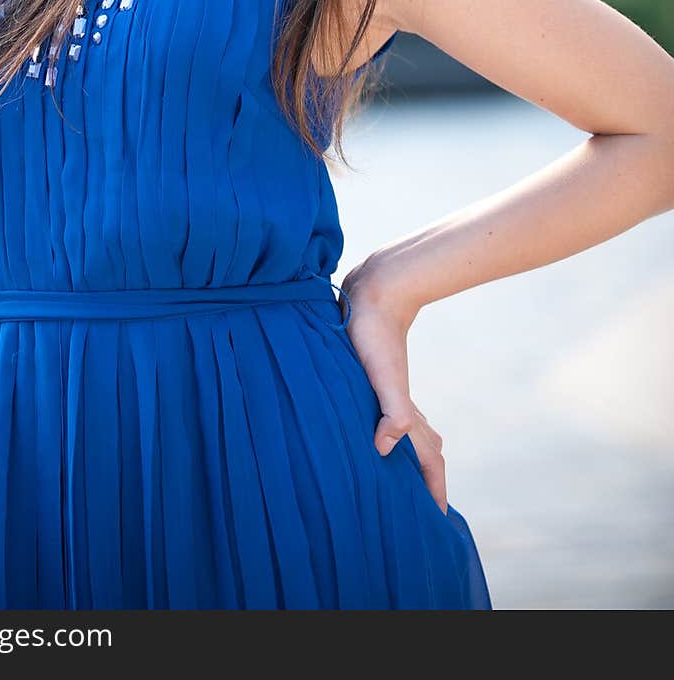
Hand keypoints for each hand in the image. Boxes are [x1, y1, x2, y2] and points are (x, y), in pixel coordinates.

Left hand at [339, 256, 447, 515]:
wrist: (376, 292)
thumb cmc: (372, 335)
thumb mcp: (380, 376)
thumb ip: (391, 411)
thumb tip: (383, 448)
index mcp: (406, 414)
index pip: (429, 460)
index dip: (434, 490)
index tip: (439, 520)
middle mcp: (404, 406)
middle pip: (428, 452)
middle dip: (431, 481)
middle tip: (431, 510)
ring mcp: (395, 392)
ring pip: (414, 434)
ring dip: (418, 460)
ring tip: (414, 479)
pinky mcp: (381, 378)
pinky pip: (397, 417)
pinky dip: (399, 434)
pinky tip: (386, 433)